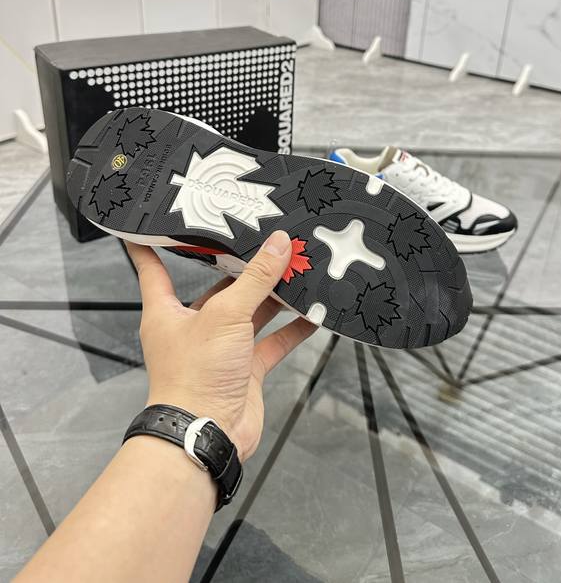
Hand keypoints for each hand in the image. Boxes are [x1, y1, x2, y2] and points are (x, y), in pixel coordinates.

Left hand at [126, 231, 315, 461]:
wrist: (207, 434)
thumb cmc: (194, 375)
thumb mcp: (225, 314)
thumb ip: (255, 279)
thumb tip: (278, 245)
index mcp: (168, 311)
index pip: (154, 268)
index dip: (153, 244)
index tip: (157, 221)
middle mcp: (193, 327)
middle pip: (219, 288)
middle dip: (243, 268)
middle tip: (266, 239)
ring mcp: (221, 348)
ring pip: (250, 313)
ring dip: (273, 295)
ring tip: (298, 269)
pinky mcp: (245, 369)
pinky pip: (272, 342)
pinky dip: (292, 329)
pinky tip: (312, 313)